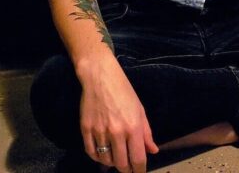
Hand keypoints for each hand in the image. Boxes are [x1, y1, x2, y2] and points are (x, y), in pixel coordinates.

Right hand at [78, 58, 158, 172]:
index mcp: (133, 127)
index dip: (139, 171)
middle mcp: (116, 132)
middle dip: (127, 170)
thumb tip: (153, 151)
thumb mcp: (140, 109)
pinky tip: (102, 154)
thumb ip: (146, 132)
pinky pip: (91, 152)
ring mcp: (99, 131)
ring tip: (116, 158)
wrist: (100, 76)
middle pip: (121, 164)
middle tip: (128, 168)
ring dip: (112, 163)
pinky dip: (97, 157)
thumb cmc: (123, 90)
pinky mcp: (86, 129)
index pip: (138, 159)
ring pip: (106, 161)